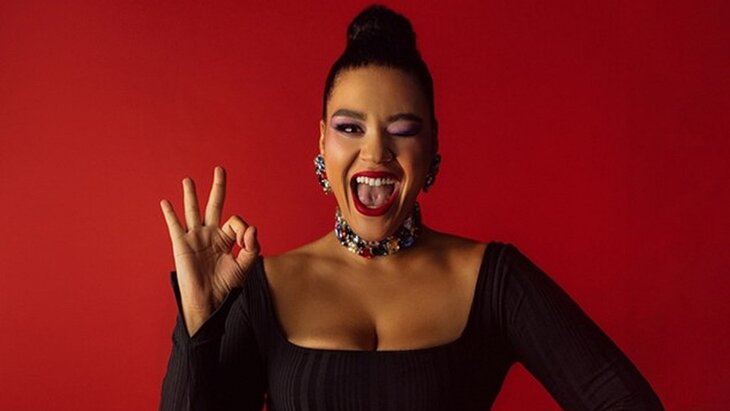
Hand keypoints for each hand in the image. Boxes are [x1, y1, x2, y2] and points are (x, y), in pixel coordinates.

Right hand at [160, 166, 258, 334]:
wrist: (209, 302)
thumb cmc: (226, 287)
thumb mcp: (245, 266)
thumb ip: (252, 248)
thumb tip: (253, 228)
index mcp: (226, 239)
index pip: (236, 221)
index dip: (243, 228)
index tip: (246, 242)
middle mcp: (210, 235)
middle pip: (214, 205)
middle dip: (218, 187)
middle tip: (220, 169)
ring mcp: (195, 238)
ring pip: (193, 210)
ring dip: (191, 194)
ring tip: (188, 180)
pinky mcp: (182, 245)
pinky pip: (175, 226)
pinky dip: (170, 213)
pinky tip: (166, 202)